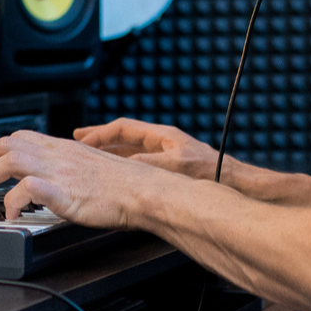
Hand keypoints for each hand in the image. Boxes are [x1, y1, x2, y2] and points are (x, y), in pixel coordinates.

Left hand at [0, 130, 156, 228]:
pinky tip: (10, 214)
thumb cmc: (124, 185)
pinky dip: (12, 201)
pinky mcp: (63, 192)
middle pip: (6, 144)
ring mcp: (59, 171)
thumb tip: (51, 177)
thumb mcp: (90, 166)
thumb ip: (67, 167)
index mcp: (62, 147)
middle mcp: (57, 154)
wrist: (144, 190)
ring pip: (10, 160)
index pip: (18, 137)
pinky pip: (27, 190)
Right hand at [72, 117, 222, 180]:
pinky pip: (138, 165)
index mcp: (162, 135)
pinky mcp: (168, 170)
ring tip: (90, 157)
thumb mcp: (174, 165)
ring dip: (109, 153)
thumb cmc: (210, 171)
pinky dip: (122, 168)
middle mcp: (161, 143)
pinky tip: (114, 177)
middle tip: (78, 140)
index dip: (100, 133)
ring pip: (129, 151)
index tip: (81, 139)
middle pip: (123, 137)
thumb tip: (122, 164)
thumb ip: (147, 163)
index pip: (123, 128)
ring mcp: (164, 156)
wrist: (232, 182)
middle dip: (100, 139)